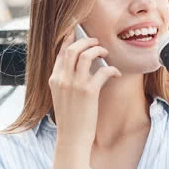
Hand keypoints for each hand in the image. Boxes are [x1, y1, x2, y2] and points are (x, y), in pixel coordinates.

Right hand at [48, 34, 119, 168]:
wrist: (71, 138)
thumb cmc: (70, 119)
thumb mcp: (61, 97)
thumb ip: (66, 81)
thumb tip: (81, 65)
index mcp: (53, 80)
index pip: (60, 53)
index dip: (69, 39)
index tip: (76, 31)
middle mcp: (62, 79)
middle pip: (73, 49)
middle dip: (86, 41)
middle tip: (96, 42)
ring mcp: (74, 85)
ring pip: (86, 55)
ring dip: (98, 50)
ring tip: (105, 53)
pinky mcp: (88, 92)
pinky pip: (102, 71)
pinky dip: (111, 69)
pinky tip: (115, 73)